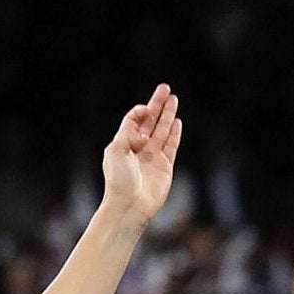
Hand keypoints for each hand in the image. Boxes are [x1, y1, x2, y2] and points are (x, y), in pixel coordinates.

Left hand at [100, 84, 182, 222]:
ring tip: (173, 98)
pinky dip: (174, 133)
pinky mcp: (165, 166)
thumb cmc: (119, 181)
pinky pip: (171, 145)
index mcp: (123, 144)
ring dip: (167, 114)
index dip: (139, 111)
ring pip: (162, 130)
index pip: (132, 120)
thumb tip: (145, 131)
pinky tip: (177, 121)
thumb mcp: (116, 151)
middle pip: (150, 121)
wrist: (130, 205)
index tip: (145, 109)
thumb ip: (128, 134)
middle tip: (165, 88)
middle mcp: (138, 148)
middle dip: (157, 104)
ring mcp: (152, 157)